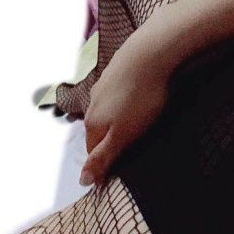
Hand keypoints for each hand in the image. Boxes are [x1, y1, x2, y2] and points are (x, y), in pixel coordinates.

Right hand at [79, 18, 173, 186]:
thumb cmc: (141, 98)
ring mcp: (103, 85)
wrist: (150, 53)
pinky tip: (134, 98)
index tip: (115, 171)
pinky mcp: (116, 70)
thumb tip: (82, 180)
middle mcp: (93, 103)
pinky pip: (116, 92)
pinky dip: (123, 100)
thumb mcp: (123, 135)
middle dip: (107, 140)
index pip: (91, 150)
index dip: (102, 162)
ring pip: (105, 109)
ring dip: (114, 118)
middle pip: (97, 129)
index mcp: (93, 122)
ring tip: (132, 123)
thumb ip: (103, 157)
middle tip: (125, 147)